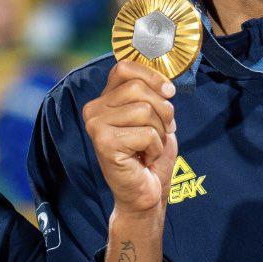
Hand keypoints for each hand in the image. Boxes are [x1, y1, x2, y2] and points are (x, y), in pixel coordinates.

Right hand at [83, 60, 177, 217]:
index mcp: (104, 99)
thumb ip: (152, 95)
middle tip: (160, 132)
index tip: (169, 92)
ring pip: (145, 111)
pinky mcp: (104, 143)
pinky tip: (144, 158)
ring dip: (159, 132)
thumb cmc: (150, 155)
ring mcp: (96, 126)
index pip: (124, 68)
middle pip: (138, 88)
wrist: (145, 193)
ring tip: (149, 147)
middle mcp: (94, 110)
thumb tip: (166, 83)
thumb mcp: (154, 117)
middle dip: (162, 110)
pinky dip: (155, 148)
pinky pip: (146, 133)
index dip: (152, 76)